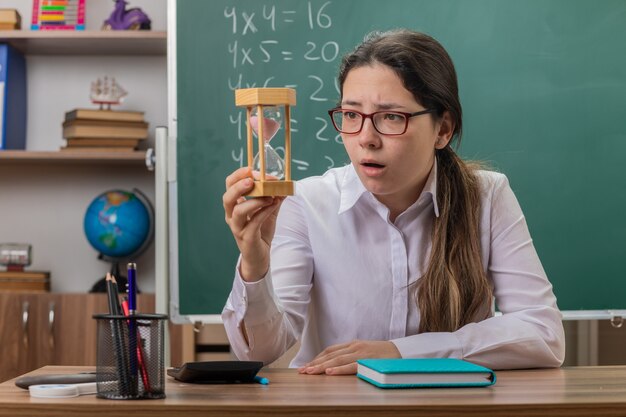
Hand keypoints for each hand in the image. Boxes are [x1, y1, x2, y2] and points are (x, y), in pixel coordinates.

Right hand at [223, 167, 284, 281]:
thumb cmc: (261, 232)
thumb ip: (274, 198)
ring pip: (238, 211)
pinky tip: (273, 205)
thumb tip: (284, 186)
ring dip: (254, 201)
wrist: (260, 257)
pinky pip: (253, 223)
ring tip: (269, 195)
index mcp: (234, 205)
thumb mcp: (269, 211)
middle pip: (227, 198)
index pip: (229, 185)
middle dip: (239, 187)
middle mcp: (231, 216)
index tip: (251, 169)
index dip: (238, 175)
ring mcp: (237, 228)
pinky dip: (263, 212)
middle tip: (252, 180)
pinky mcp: (246, 238)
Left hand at [298, 340, 400, 375]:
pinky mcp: (368, 361)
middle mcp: (354, 347)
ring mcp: (361, 353)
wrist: (402, 352)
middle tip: (302, 371)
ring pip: (337, 360)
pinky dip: (339, 369)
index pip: (330, 350)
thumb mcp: (364, 351)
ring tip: (310, 372)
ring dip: (322, 366)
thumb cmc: (382, 354)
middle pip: (330, 355)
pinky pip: (351, 366)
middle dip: (315, 363)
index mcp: (352, 344)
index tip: (306, 365)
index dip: (317, 358)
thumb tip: (335, 363)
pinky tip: (329, 373)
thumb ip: (351, 355)